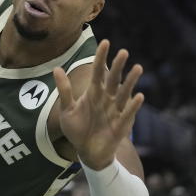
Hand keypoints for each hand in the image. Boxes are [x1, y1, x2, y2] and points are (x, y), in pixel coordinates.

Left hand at [53, 41, 143, 170]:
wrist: (86, 152)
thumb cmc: (77, 129)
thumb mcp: (67, 109)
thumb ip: (64, 90)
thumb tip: (56, 68)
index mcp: (94, 92)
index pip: (98, 71)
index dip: (101, 57)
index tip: (105, 42)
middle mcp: (107, 98)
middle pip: (113, 79)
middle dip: (118, 66)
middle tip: (123, 52)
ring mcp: (115, 111)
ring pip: (124, 93)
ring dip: (131, 81)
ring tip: (138, 68)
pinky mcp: (121, 125)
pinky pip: (127, 114)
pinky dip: (133, 105)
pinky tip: (139, 96)